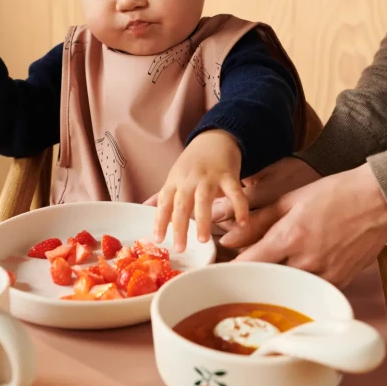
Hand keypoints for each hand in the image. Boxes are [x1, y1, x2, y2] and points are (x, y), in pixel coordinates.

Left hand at [149, 129, 248, 252]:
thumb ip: (163, 195)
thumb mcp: (175, 176)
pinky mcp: (228, 175)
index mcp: (175, 181)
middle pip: (181, 204)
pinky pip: (235, 192)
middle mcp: (189, 179)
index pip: (164, 202)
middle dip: (179, 227)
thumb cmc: (194, 162)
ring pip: (203, 199)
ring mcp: (209, 177)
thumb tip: (144, 208)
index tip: (157, 240)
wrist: (216, 137)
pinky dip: (240, 207)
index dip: (159, 221)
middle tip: (180, 248)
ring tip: (202, 240)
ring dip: (203, 220)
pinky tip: (242, 223)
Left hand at [220, 164, 386, 287]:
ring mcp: (325, 274)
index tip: (223, 272)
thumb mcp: (291, 200)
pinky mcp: (341, 282)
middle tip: (248, 273)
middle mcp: (306, 260)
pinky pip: (312, 290)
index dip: (233, 269)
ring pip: (290, 288)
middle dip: (255, 277)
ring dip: (279, 282)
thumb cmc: (336, 194)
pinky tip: (301, 272)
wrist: (379, 200)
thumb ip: (258, 220)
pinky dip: (302, 284)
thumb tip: (228, 238)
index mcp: (289, 236)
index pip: (248, 264)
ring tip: (275, 271)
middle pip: (267, 280)